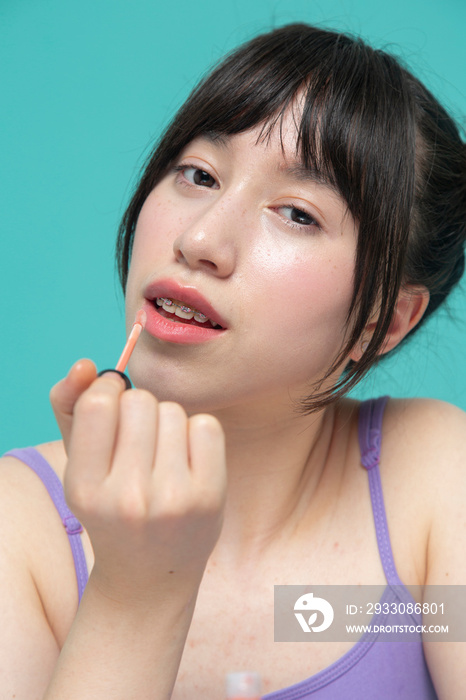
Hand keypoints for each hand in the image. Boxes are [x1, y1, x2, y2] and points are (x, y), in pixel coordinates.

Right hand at [50, 360, 226, 603]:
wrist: (150, 573)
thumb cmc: (111, 507)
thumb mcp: (80, 466)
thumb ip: (70, 407)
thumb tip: (86, 365)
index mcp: (85, 489)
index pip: (97, 404)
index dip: (107, 390)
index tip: (112, 402)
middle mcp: (128, 498)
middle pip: (139, 401)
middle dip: (137, 409)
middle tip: (138, 440)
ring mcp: (172, 499)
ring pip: (173, 410)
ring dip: (167, 422)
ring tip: (161, 455)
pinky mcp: (209, 496)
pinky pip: (206, 425)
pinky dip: (196, 433)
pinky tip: (186, 459)